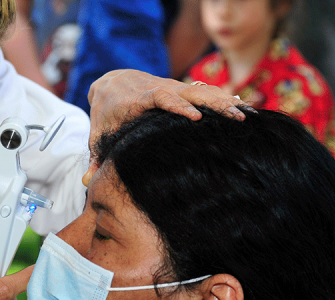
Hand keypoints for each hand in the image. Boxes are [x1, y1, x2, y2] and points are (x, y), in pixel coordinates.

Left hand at [83, 70, 250, 183]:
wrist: (112, 81)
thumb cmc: (106, 114)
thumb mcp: (99, 135)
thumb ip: (96, 158)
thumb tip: (87, 182)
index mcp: (139, 100)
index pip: (159, 98)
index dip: (175, 106)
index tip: (193, 117)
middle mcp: (159, 90)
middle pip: (189, 92)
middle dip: (212, 103)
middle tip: (236, 116)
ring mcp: (173, 88)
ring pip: (201, 90)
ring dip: (224, 100)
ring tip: (247, 113)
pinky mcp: (181, 90)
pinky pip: (205, 92)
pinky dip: (223, 98)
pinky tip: (244, 107)